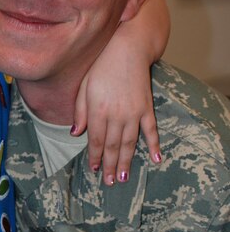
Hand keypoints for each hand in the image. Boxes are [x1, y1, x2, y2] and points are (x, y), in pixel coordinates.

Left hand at [73, 56, 159, 185]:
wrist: (127, 49)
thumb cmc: (101, 67)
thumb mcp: (83, 88)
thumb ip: (80, 112)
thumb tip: (75, 134)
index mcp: (98, 110)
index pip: (96, 140)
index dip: (95, 157)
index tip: (94, 170)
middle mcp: (116, 115)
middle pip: (112, 146)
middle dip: (109, 166)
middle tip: (109, 183)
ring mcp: (133, 112)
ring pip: (129, 143)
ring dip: (126, 161)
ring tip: (123, 177)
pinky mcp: (146, 108)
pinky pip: (151, 130)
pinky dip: (154, 145)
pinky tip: (156, 159)